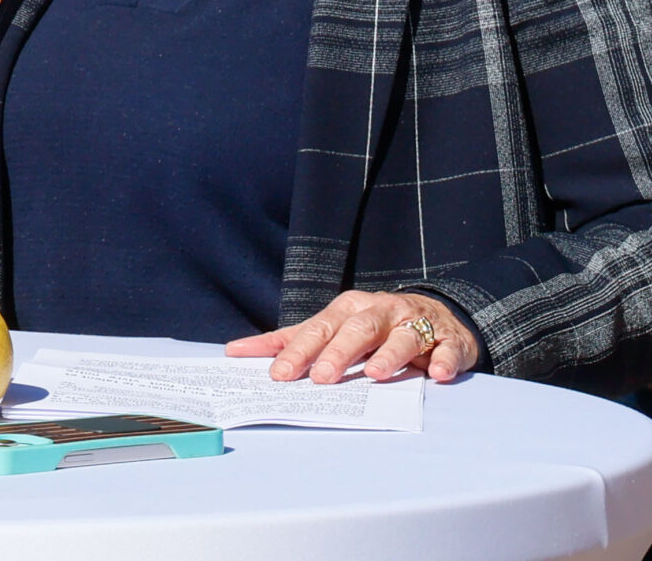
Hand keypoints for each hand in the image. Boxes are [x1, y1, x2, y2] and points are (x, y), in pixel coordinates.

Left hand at [226, 291, 479, 383]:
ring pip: (401, 336)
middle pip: (355, 330)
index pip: (317, 330)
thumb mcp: (334, 329)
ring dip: (389, 355)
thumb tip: (238, 352)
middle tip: (321, 378)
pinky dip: (443, 361)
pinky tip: (436, 375)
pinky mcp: (448, 339)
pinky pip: (447, 349)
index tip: (277, 374)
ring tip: (376, 375)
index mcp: (347, 310)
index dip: (297, 351)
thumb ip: (292, 341)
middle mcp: (379, 311)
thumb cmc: (374, 327)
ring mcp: (415, 323)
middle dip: (337, 353)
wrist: (439, 315)